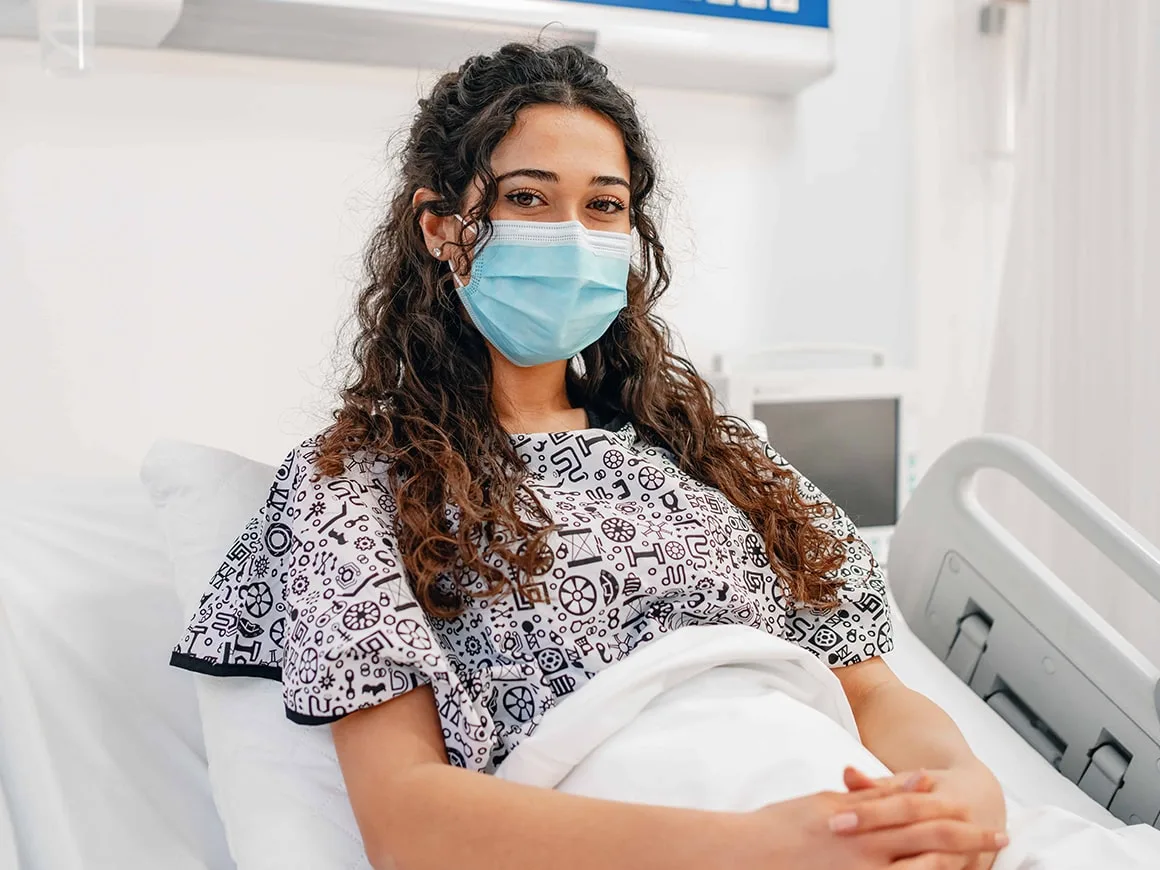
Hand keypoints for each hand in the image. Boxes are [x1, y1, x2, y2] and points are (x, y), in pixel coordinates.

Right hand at [737, 776, 1006, 869]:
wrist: (747, 854)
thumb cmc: (784, 825)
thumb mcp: (830, 800)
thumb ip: (877, 794)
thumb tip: (919, 781)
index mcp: (866, 822)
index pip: (923, 815)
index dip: (958, 818)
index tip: (985, 822)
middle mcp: (870, 853)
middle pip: (933, 845)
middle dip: (970, 844)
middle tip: (999, 841)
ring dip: (953, 868)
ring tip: (979, 866)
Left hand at [841, 765, 1008, 869]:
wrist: (983, 805)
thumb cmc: (936, 792)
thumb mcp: (908, 783)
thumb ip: (876, 784)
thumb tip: (847, 773)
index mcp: (948, 802)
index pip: (905, 807)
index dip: (871, 813)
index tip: (836, 820)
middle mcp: (963, 828)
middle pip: (918, 835)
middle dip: (877, 835)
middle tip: (837, 834)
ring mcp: (967, 857)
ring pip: (933, 865)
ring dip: (898, 867)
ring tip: (855, 868)